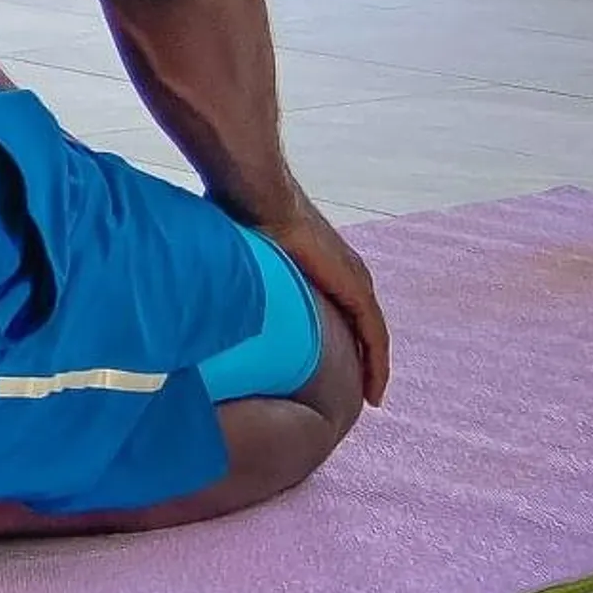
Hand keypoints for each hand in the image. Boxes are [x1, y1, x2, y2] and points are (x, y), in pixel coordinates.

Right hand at [263, 201, 389, 404]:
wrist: (260, 198)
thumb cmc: (246, 214)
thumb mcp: (249, 253)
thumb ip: (244, 271)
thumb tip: (214, 284)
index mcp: (323, 263)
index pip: (342, 307)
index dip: (344, 338)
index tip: (338, 368)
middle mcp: (346, 271)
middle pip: (361, 324)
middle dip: (362, 355)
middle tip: (358, 388)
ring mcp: (354, 280)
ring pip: (371, 335)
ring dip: (373, 365)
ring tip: (371, 395)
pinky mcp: (356, 291)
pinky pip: (374, 337)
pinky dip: (377, 364)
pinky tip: (375, 391)